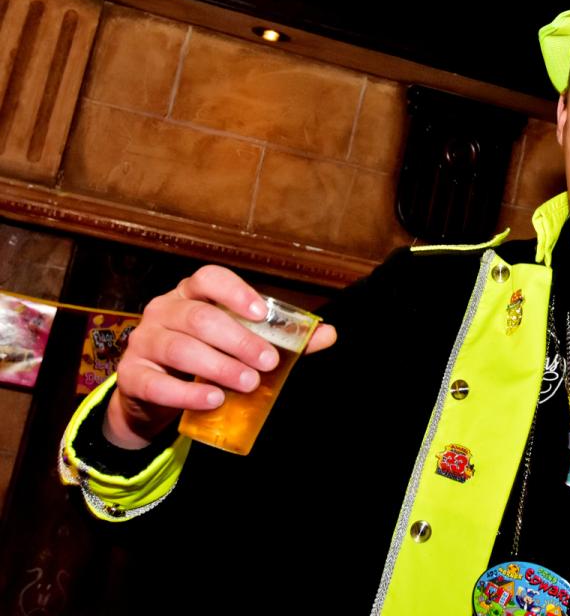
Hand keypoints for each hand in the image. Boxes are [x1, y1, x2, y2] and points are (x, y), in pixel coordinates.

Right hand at [104, 265, 336, 449]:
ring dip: (218, 366)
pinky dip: (187, 393)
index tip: (262, 312)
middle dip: (239, 340)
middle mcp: (164, 310)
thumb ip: (282, 339)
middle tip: (268, 362)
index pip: (209, 278)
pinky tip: (213, 400)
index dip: (235, 292)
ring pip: (180, 347)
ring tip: (248, 383)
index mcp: (191, 294)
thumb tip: (329, 333)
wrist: (156, 397)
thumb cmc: (205, 359)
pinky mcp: (131, 376)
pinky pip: (156, 383)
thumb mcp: (240, 345)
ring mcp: (144, 341)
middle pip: (200, 317)